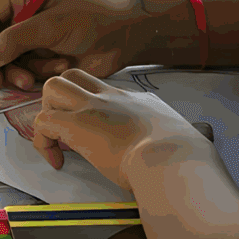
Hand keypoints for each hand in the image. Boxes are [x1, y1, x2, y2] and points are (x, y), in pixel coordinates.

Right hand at [0, 0, 143, 95]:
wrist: (126, 38)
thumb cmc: (96, 19)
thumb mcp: (54, 25)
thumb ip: (17, 40)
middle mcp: (21, 13)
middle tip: (1, 83)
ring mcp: (29, 36)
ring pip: (5, 61)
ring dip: (20, 72)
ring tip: (36, 78)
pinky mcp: (39, 55)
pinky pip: (23, 70)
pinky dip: (37, 74)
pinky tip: (58, 67)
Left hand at [30, 70, 214, 192]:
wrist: (172, 159)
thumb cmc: (182, 155)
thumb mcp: (187, 136)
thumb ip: (186, 135)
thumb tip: (197, 139)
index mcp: (137, 101)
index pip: (106, 91)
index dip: (95, 110)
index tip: (101, 138)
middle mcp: (112, 98)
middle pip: (74, 76)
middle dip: (62, 99)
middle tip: (68, 129)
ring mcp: (92, 108)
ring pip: (51, 87)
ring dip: (47, 112)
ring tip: (57, 140)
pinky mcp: (76, 125)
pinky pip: (42, 122)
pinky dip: (42, 142)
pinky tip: (57, 161)